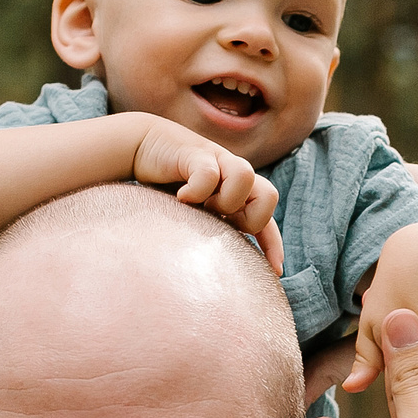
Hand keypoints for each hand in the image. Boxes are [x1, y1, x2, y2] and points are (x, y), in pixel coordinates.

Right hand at [128, 115, 285, 272]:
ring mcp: (218, 160)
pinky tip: (181, 198)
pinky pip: (208, 174)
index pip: (267, 219)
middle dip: (250, 217)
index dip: (273, 244)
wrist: (143, 147)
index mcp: (238, 194)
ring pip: (245, 177)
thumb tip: (220, 269)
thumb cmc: (168, 188)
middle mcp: (233, 176)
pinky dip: (197, 191)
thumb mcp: (194, 216)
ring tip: (202, 206)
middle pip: (269, 195)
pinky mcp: (196, 153)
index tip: (274, 270)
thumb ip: (211, 231)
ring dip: (226, 200)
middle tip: (222, 220)